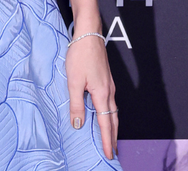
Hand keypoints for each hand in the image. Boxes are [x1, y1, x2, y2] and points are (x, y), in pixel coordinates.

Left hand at [65, 33, 116, 159]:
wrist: (89, 34)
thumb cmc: (80, 55)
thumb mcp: (74, 81)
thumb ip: (76, 104)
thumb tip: (78, 124)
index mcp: (102, 93)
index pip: (106, 123)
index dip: (107, 140)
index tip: (110, 153)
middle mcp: (109, 91)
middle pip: (113, 119)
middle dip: (113, 137)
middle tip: (113, 151)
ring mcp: (109, 85)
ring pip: (113, 111)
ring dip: (111, 126)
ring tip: (109, 138)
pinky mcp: (106, 80)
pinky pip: (110, 103)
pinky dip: (109, 115)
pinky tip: (104, 116)